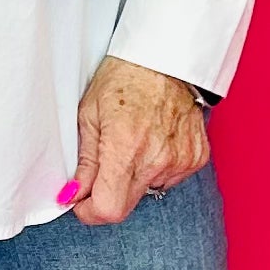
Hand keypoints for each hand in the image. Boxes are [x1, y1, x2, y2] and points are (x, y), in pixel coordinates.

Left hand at [65, 56, 209, 223]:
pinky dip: (157, 167)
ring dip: (134, 178)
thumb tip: (73, 194)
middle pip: (127, 205)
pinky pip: (169, 178)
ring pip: (147, 191)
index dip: (90, 212)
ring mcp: (180, 160)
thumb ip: (84, 162)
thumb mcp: (89, 114)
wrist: (166, 57)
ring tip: (133, 141)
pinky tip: (154, 139)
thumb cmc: (125, 78)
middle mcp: (157, 159)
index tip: (81, 201)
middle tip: (103, 165)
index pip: (109, 209)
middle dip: (108, 194)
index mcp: (126, 147)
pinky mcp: (196, 158)